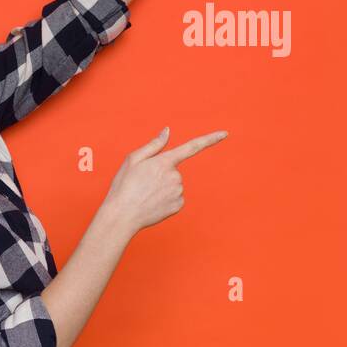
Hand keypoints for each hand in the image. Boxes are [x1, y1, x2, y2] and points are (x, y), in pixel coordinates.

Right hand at [101, 126, 228, 233]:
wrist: (122, 215)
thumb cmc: (124, 186)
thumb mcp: (133, 159)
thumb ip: (154, 145)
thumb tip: (167, 131)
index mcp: (165, 161)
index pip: (192, 146)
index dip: (210, 139)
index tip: (225, 134)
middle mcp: (176, 176)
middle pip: (174, 170)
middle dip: (161, 174)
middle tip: (143, 183)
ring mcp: (179, 192)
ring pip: (174, 185)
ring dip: (163, 188)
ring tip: (145, 195)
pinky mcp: (178, 205)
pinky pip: (175, 198)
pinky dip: (165, 200)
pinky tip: (152, 203)